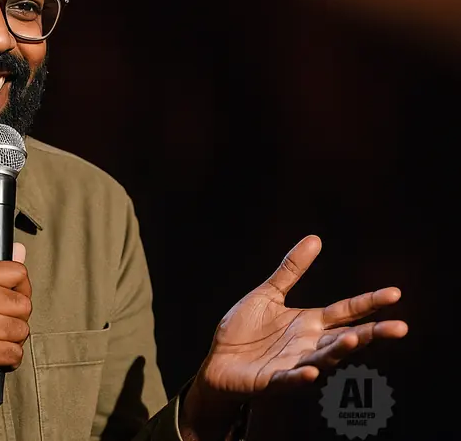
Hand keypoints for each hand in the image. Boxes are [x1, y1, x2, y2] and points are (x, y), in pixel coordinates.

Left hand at [181, 235, 407, 439]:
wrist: (218, 361)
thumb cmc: (244, 330)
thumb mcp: (268, 294)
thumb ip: (291, 270)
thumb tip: (315, 238)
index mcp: (310, 323)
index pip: (346, 312)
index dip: (369, 303)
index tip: (395, 293)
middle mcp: (309, 345)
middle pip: (346, 338)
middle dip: (372, 334)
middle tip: (400, 328)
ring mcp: (294, 364)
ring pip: (324, 359)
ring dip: (339, 351)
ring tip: (354, 338)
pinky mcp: (272, 380)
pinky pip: (290, 380)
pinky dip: (301, 377)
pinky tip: (312, 372)